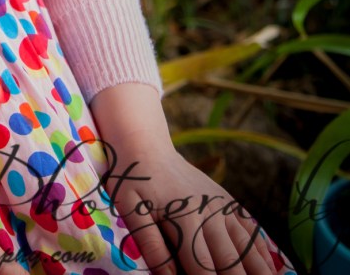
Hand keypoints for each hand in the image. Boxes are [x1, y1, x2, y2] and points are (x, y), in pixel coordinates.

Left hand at [101, 139, 278, 274]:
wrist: (145, 142)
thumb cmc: (132, 178)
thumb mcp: (130, 209)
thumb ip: (152, 245)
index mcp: (185, 218)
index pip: (204, 270)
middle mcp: (211, 213)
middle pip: (232, 263)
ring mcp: (222, 206)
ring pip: (248, 247)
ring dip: (261, 271)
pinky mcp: (227, 201)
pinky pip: (251, 228)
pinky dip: (263, 250)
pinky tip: (273, 268)